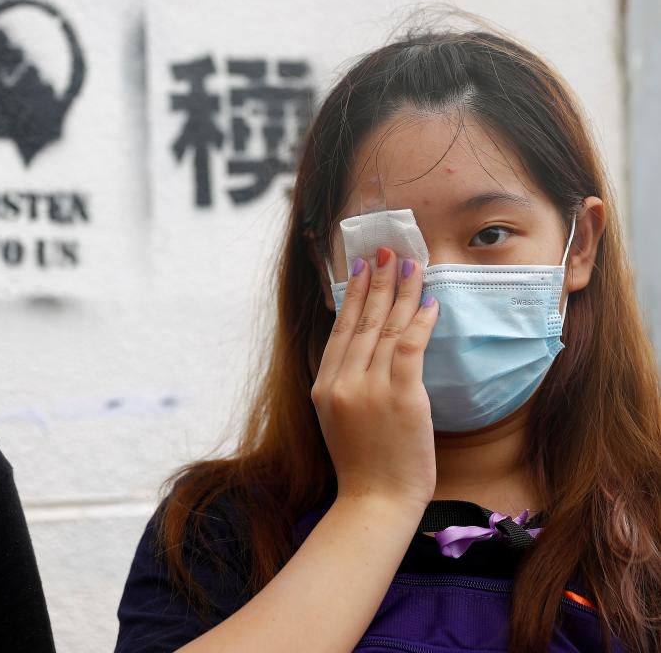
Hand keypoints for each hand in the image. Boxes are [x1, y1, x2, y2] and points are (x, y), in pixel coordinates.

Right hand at [311, 249, 439, 512]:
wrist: (375, 502)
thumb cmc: (363, 466)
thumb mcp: (337, 419)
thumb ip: (344, 384)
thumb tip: (361, 349)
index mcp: (324, 385)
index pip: (341, 329)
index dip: (354, 295)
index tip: (362, 267)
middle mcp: (342, 381)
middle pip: (361, 321)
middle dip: (377, 282)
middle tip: (386, 251)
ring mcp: (369, 389)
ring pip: (386, 328)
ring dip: (400, 293)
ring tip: (410, 265)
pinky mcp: (401, 398)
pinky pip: (410, 349)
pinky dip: (419, 322)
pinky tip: (429, 302)